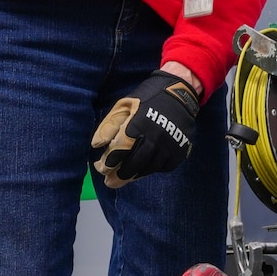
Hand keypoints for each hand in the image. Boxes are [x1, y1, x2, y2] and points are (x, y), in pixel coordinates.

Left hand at [91, 70, 202, 188]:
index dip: (109, 163)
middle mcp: (154, 137)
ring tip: (126, 177)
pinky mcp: (179, 150)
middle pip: (134, 164)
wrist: (180, 93)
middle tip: (111, 182)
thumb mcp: (124, 106)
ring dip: (135, 174)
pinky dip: (152, 169)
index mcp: (138, 124)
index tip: (102, 169)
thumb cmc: (147, 99)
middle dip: (120, 175)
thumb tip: (96, 145)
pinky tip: (145, 167)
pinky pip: (164, 167)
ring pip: (149, 168)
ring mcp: (168, 145)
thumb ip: (109, 125)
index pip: (120, 150)